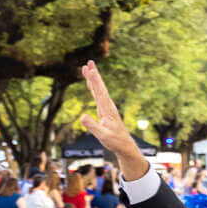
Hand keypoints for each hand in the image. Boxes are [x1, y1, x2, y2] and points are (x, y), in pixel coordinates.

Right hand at [79, 61, 149, 180]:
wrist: (124, 145)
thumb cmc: (115, 142)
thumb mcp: (103, 136)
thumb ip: (92, 127)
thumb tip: (82, 116)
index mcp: (107, 110)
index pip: (100, 92)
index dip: (95, 81)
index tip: (90, 70)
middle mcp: (108, 106)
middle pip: (100, 87)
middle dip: (95, 74)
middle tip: (90, 62)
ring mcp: (107, 107)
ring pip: (99, 90)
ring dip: (93, 79)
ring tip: (87, 67)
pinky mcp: (105, 110)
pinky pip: (98, 95)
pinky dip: (93, 87)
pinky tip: (90, 83)